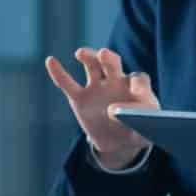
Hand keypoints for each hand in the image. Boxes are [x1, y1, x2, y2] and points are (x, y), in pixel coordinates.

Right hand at [44, 47, 158, 169]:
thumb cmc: (137, 133)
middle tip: (105, 55)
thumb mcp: (144, 135)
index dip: (138, 84)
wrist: (119, 142)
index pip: (138, 80)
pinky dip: (59, 73)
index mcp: (137, 89)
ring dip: (88, 57)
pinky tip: (51, 61)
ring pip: (92, 66)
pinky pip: (68, 84)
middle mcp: (117, 82)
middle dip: (109, 58)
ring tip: (81, 54)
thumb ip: (137, 126)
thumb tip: (114, 113)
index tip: (136, 91)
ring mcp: (98, 87)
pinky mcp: (80, 98)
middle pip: (113, 64)